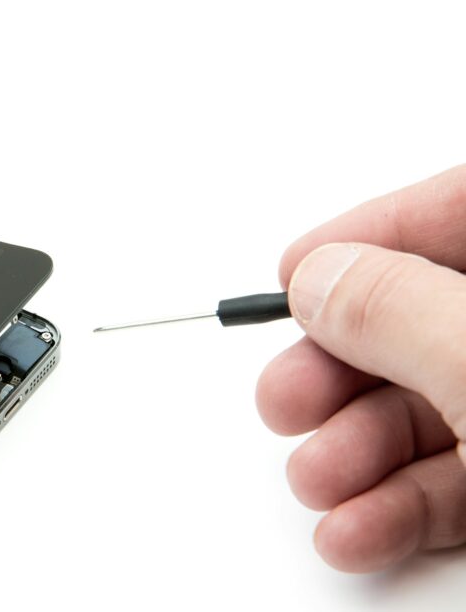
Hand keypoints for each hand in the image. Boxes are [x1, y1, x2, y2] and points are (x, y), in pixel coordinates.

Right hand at [258, 166, 465, 571]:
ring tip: (315, 479)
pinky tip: (357, 528)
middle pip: (432, 315)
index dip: (372, 233)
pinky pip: (465, 480)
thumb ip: (399, 311)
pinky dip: (400, 506)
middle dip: (342, 368)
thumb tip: (323, 280)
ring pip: (440, 405)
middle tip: (286, 397)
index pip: (462, 206)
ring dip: (356, 451)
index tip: (295, 273)